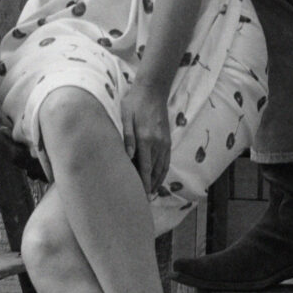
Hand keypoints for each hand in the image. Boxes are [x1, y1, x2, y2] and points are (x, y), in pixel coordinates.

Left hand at [119, 81, 171, 195]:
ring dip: (156, 182)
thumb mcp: (125, 116)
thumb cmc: (134, 102)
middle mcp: (157, 143)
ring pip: (162, 168)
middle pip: (154, 171)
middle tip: (142, 201)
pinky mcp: (167, 140)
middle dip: (149, 187)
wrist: (152, 90)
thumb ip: (127, 137)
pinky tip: (158, 178)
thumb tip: (128, 156)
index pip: (144, 167)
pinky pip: (166, 160)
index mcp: (146, 139)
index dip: (142, 183)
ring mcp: (164, 142)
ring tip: (149, 194)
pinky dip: (163, 172)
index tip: (139, 196)